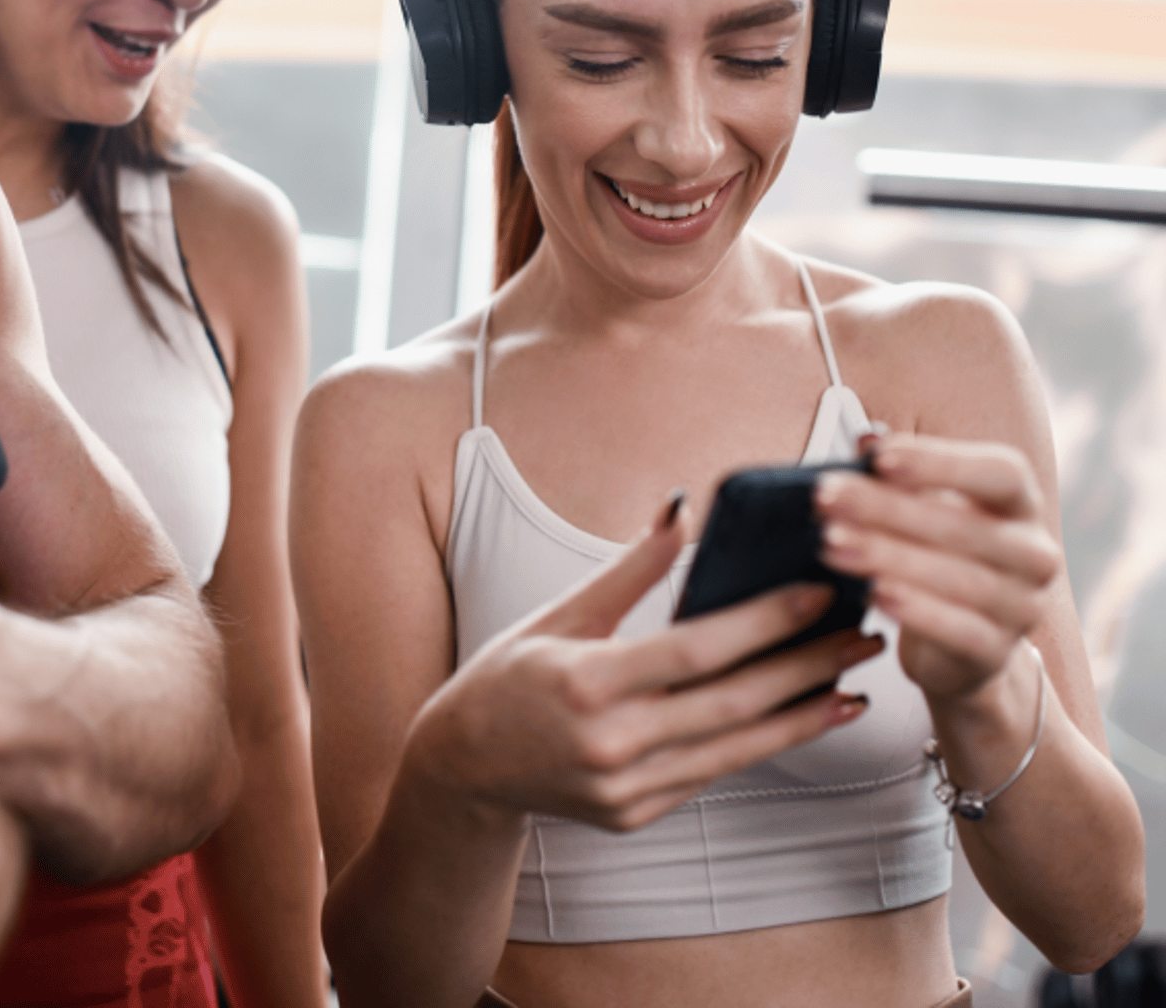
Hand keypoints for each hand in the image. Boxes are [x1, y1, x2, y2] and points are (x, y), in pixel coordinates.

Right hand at [409, 502, 882, 832]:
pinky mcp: (635, 814)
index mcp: (587, 682)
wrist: (463, 766)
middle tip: (864, 635)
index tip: (819, 593)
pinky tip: (800, 718)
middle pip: (732, 703)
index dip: (764, 621)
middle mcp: (610, 743)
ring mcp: (625, 788)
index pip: (696, 649)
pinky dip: (761, 745)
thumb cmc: (508, 674)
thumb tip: (680, 513)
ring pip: (736, 749)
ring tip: (854, 684)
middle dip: (807, 667)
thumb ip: (627, 571)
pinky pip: (711, 773)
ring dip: (803, 716)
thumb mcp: (559, 614)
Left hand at [816, 433, 1060, 703]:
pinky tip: (873, 593)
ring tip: (832, 543)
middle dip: (886, 508)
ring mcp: (1023, 606)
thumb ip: (898, 474)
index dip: (941, 462)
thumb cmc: (937, 554)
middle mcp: (1033, 553)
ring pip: (959, 579)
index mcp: (1019, 505)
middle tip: (825, 497)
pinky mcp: (998, 652)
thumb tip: (867, 441)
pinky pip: (961, 631)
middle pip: (964, 525)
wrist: (961, 642)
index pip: (1000, 473)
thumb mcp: (921, 507)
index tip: (879, 457)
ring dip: (888, 556)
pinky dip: (916, 610)